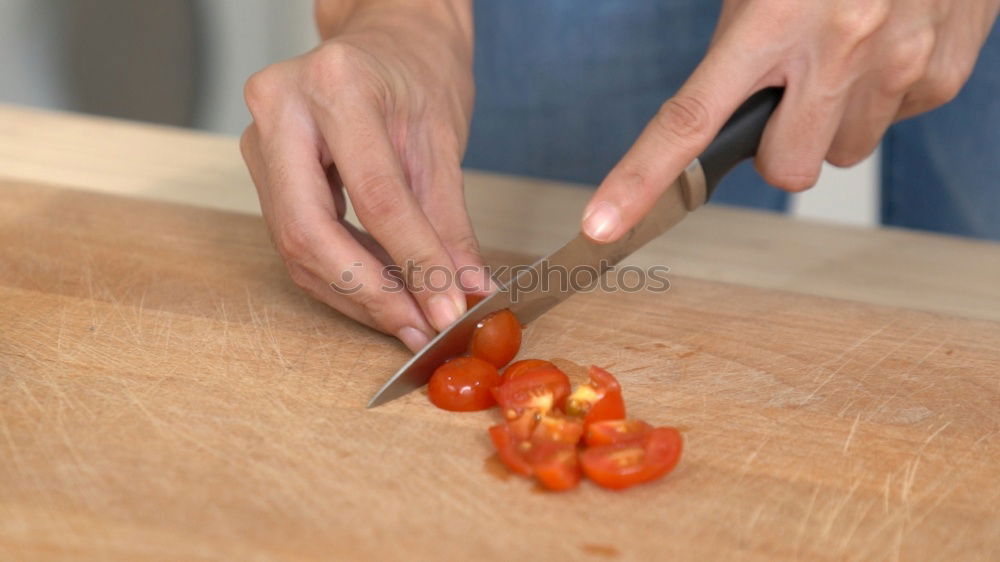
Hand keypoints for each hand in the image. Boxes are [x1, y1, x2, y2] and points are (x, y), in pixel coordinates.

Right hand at [240, 0, 485, 350]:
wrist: (386, 41)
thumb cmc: (416, 74)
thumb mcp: (441, 144)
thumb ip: (449, 224)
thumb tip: (465, 292)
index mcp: (335, 86)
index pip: (375, 197)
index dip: (414, 263)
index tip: (448, 309)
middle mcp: (280, 108)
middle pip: (310, 231)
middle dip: (369, 294)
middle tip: (419, 329)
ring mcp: (259, 139)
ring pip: (296, 247)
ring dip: (356, 295)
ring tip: (409, 321)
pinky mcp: (262, 169)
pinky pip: (295, 240)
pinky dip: (341, 277)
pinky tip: (382, 296)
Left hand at [582, 0, 999, 241]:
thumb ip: (739, 43)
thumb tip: (720, 108)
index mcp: (771, 18)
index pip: (689, 120)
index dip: (640, 180)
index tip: (602, 225)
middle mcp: (839, 46)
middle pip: (787, 169)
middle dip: (781, 147)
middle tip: (789, 93)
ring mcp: (898, 66)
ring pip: (844, 152)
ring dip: (833, 121)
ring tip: (845, 54)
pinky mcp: (942, 76)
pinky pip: (893, 123)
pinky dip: (880, 98)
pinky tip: (884, 47)